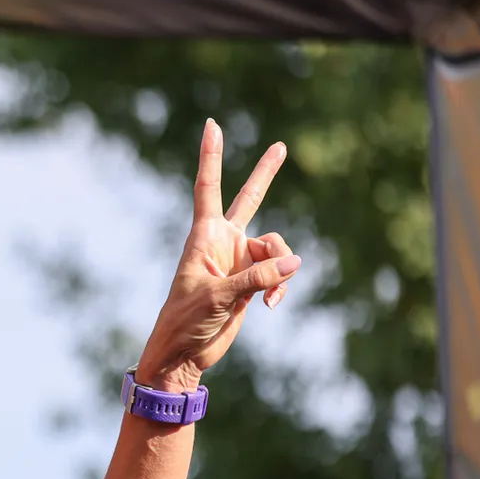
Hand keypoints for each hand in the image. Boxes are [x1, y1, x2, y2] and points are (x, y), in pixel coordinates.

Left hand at [137, 119, 299, 391]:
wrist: (183, 354)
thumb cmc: (185, 322)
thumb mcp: (219, 298)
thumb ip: (257, 278)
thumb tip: (296, 263)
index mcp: (204, 236)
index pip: (208, 187)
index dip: (211, 156)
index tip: (212, 124)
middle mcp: (223, 242)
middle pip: (248, 199)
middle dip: (266, 174)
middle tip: (282, 146)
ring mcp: (239, 260)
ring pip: (278, 248)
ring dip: (281, 270)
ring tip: (268, 297)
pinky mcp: (251, 281)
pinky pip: (280, 273)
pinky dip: (280, 287)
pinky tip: (270, 305)